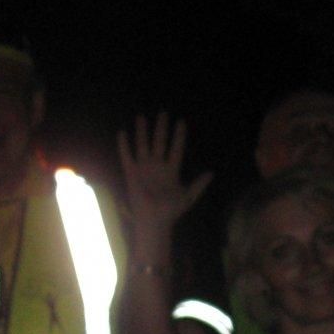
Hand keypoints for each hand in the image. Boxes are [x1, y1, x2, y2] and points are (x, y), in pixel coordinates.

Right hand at [118, 112, 212, 233]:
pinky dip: (124, 146)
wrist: (154, 221)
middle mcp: (157, 166)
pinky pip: (127, 157)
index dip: (178, 136)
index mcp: (171, 170)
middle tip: (163, 113)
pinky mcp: (131, 174)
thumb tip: (211, 173)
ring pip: (143, 145)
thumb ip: (198, 184)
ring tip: (142, 117)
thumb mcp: (188, 196)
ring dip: (142, 132)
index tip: (181, 122)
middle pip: (159, 142)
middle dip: (161, 128)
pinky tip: (122, 133)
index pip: (176, 148)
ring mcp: (143, 169)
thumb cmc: (170, 211)